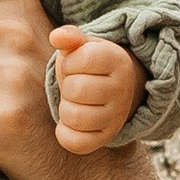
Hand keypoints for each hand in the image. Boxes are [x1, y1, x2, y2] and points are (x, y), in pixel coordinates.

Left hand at [50, 26, 140, 155]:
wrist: (114, 89)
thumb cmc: (89, 65)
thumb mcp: (83, 46)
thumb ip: (69, 37)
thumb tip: (57, 37)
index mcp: (117, 60)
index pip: (80, 60)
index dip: (69, 63)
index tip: (75, 65)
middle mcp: (122, 89)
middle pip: (75, 90)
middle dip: (67, 87)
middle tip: (75, 85)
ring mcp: (117, 116)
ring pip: (74, 117)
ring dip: (65, 109)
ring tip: (75, 102)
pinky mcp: (107, 137)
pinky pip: (76, 143)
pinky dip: (65, 133)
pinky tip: (70, 122)